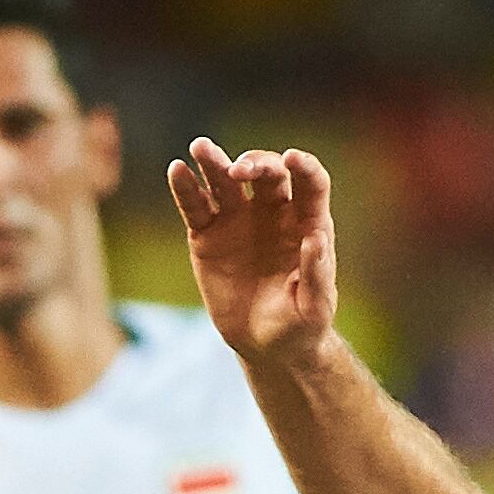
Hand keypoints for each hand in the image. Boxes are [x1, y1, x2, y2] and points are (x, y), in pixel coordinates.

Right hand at [163, 138, 341, 365]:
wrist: (265, 345)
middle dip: (255, 164)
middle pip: (267, 172)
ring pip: (226, 180)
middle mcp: (273, 211)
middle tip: (239, 171)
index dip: (304, 167)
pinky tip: (177, 170)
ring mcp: (238, 219)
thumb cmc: (300, 324)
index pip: (310, 182)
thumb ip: (317, 275)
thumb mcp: (315, 307)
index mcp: (307, 221)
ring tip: (200, 148)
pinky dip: (186, 187)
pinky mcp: (208, 234)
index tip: (292, 160)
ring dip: (215, 161)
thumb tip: (315, 240)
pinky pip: (196, 205)